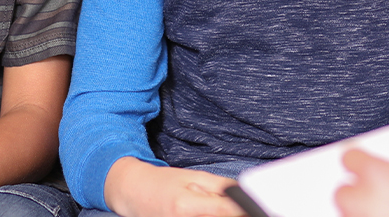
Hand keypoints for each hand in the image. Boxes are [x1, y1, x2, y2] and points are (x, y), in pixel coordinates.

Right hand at [103, 157, 242, 216]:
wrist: (133, 192)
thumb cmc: (163, 183)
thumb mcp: (194, 176)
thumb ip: (221, 187)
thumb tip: (245, 195)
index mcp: (186, 206)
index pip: (226, 211)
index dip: (244, 209)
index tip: (255, 207)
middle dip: (228, 213)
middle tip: (221, 203)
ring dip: (217, 216)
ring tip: (204, 207)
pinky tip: (200, 213)